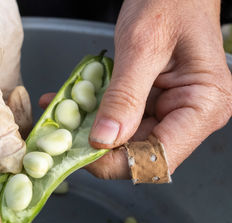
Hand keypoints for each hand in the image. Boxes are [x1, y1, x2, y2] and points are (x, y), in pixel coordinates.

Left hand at [41, 0, 231, 179]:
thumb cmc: (171, 2)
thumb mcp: (143, 47)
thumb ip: (124, 95)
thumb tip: (104, 140)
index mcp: (203, 106)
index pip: (158, 158)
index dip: (117, 163)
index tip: (79, 152)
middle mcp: (191, 116)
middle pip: (140, 153)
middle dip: (97, 147)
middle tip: (63, 135)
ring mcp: (172, 110)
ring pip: (126, 139)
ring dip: (91, 131)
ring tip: (62, 115)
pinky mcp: (153, 103)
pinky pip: (121, 119)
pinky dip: (95, 114)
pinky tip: (71, 104)